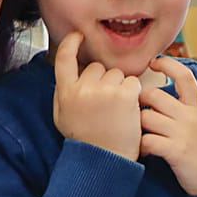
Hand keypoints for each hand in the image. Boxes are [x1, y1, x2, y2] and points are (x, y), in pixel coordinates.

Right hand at [52, 33, 141, 159]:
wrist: (106, 161)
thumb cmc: (86, 140)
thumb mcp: (62, 116)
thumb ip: (64, 92)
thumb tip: (69, 69)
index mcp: (66, 92)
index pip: (64, 58)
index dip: (71, 43)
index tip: (78, 36)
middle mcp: (84, 88)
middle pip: (96, 67)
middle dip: (102, 80)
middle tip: (103, 105)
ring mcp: (105, 90)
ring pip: (116, 73)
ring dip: (119, 86)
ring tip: (115, 110)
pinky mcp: (126, 94)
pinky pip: (132, 81)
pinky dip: (133, 93)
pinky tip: (128, 109)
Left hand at [138, 57, 196, 194]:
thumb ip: (182, 110)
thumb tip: (155, 97)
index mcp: (196, 108)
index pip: (184, 76)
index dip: (168, 64)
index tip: (154, 62)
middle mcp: (190, 117)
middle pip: (154, 95)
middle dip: (139, 102)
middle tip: (135, 114)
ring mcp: (183, 133)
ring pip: (146, 117)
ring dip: (136, 126)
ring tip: (139, 136)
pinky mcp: (177, 151)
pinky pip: (148, 140)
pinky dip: (141, 145)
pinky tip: (144, 150)